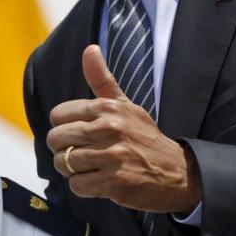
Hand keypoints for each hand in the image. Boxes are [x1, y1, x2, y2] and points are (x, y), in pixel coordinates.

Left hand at [46, 45, 201, 212]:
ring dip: (72, 170)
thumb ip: (102, 79)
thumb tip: (89, 49)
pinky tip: (97, 182)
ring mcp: (112, 155)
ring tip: (91, 168)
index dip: (64, 127)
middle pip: (56, 139)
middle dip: (63, 150)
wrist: (178, 172)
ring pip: (64, 162)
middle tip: (82, 154)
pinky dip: (82, 187)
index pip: (58, 115)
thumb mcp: (126, 105)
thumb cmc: (145, 138)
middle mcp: (109, 128)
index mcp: (107, 107)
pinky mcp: (114, 181)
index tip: (79, 134)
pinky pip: (76, 185)